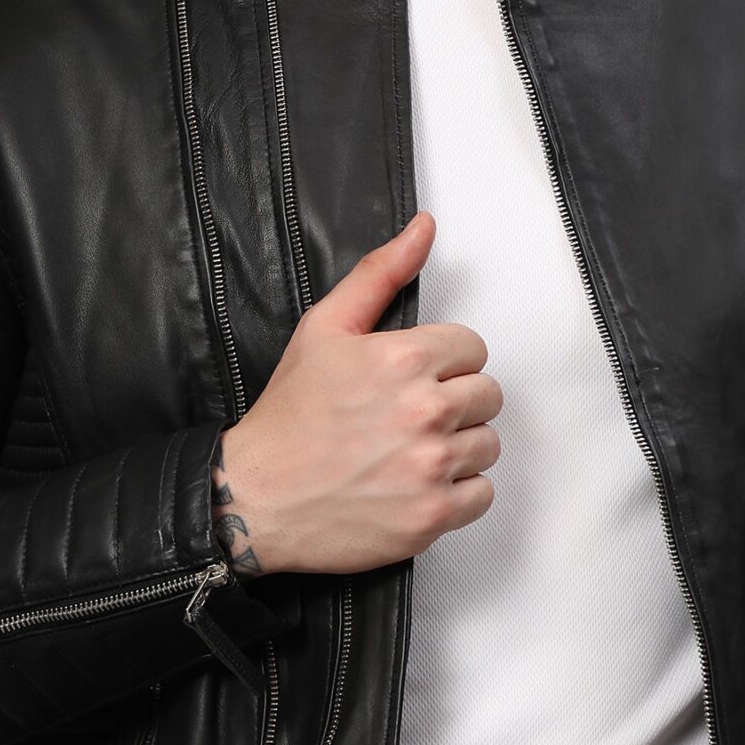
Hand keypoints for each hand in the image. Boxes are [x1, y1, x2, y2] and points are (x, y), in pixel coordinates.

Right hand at [211, 211, 503, 576]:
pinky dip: (457, 493)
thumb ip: (380, 274)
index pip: (473, 348)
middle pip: (487, 395)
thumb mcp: (324, 329)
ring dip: (458, 448)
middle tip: (409, 417)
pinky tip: (416, 485)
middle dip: (454, 403)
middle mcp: (424, 411)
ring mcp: (431, 466)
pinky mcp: (432, 514)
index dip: (443, 362)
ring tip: (410, 452)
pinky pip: (481, 494)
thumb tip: (423, 229)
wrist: (256, 497)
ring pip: (488, 445)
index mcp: (404, 359)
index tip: (413, 380)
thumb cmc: (288, 418)